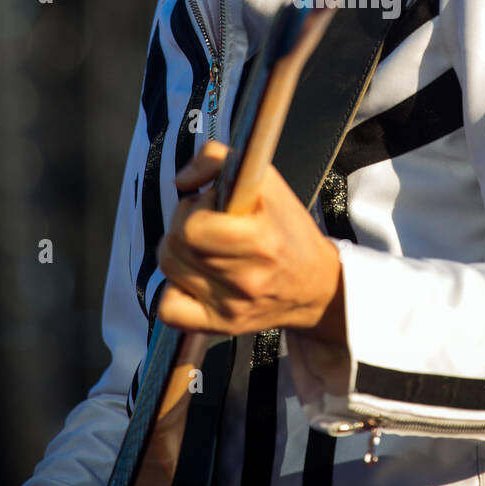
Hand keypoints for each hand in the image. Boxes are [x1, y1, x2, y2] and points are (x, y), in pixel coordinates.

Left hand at [156, 141, 345, 343]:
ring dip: (179, 252)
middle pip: (175, 245)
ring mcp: (230, 306)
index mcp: (260, 241)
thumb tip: (183, 178)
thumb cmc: (290, 232)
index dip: (195, 208)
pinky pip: (169, 310)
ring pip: (169, 269)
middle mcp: (245, 279)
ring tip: (205, 247)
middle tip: (209, 222)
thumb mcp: (268, 183)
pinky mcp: (219, 325)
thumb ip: (219, 160)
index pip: (193, 229)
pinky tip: (195, 279)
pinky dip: (174, 291)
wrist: (315, 286)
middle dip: (184, 224)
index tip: (213, 206)